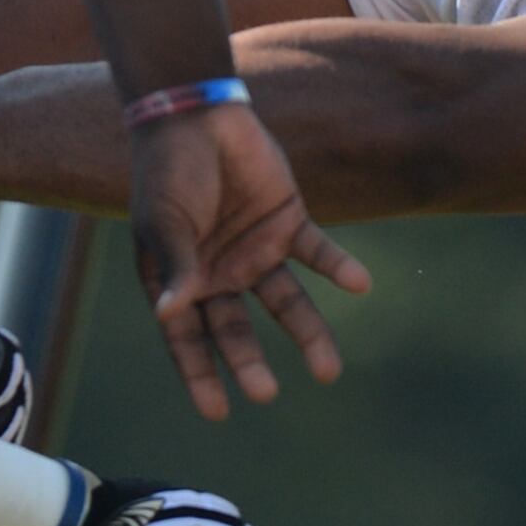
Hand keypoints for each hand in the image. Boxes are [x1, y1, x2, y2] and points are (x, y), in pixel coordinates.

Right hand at [125, 102, 370, 419]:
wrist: (197, 114)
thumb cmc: (167, 170)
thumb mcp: (165, 222)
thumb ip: (175, 267)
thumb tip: (169, 313)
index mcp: (180, 279)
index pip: (189, 337)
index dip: (201, 374)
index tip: (218, 412)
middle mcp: (220, 274)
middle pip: (238, 329)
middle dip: (250, 362)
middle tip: (268, 393)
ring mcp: (256, 250)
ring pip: (286, 303)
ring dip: (308, 333)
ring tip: (328, 370)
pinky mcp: (288, 223)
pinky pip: (318, 252)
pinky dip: (339, 267)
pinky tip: (360, 285)